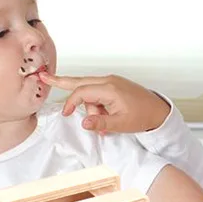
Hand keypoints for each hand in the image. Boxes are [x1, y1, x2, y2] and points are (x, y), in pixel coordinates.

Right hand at [38, 72, 168, 132]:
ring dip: (91, 107)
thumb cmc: (142, 117)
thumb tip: (83, 123)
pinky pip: (98, 92)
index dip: (71, 103)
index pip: (81, 92)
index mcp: (109, 89)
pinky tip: (102, 115)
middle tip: (44, 76)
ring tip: (104, 125)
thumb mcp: (120, 124)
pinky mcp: (114, 85)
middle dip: (62, 82)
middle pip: (80, 82)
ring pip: (90, 91)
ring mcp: (112, 81)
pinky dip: (96, 103)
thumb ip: (100, 123)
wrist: (158, 111)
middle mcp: (109, 81)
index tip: (66, 114)